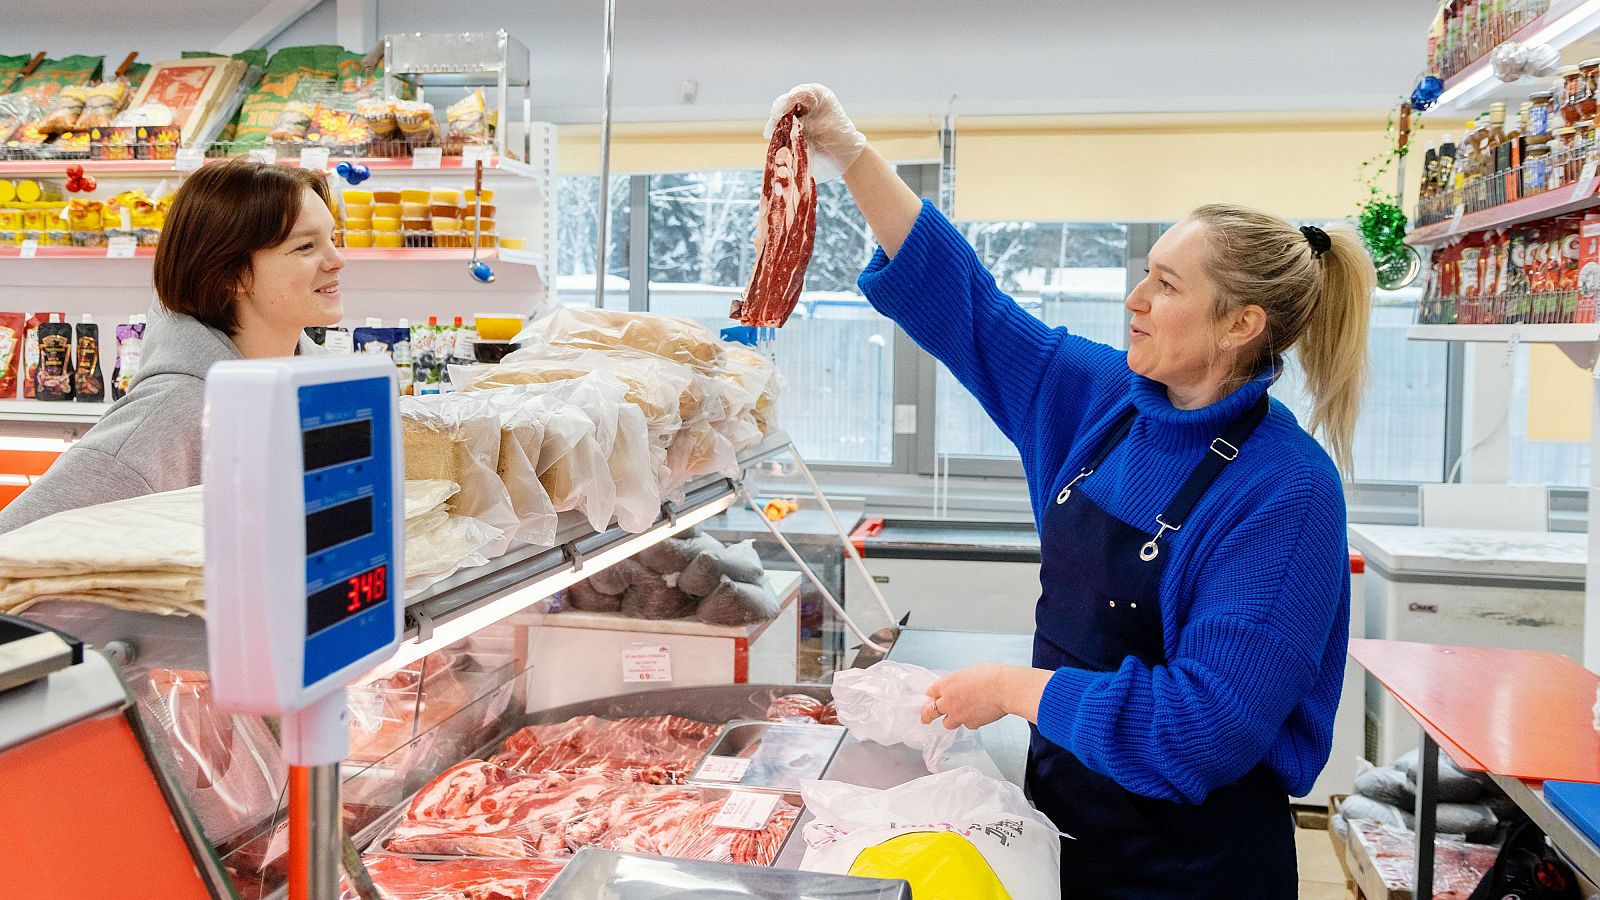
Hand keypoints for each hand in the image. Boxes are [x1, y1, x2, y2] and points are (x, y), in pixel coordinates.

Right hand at [766, 83, 866, 182]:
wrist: (845, 150)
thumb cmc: (838, 136)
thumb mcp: (820, 128)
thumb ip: (801, 123)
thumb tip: (783, 122)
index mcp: (818, 93)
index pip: (797, 94)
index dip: (784, 104)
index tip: (776, 115)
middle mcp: (809, 98)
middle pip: (788, 102)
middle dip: (778, 114)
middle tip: (770, 128)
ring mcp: (804, 108)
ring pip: (785, 112)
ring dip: (778, 122)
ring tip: (770, 133)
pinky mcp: (800, 120)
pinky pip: (787, 121)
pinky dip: (781, 128)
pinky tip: (775, 135)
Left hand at [920, 662, 1054, 730]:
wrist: (1004, 688)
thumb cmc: (991, 676)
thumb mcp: (969, 672)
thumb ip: (960, 682)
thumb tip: (960, 687)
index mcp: (946, 684)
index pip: (930, 693)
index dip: (932, 696)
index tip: (932, 699)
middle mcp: (948, 701)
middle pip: (929, 712)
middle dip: (926, 716)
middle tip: (925, 719)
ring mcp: (958, 714)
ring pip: (947, 723)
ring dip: (951, 720)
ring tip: (959, 715)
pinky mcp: (970, 723)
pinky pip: (966, 725)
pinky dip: (970, 721)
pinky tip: (978, 714)